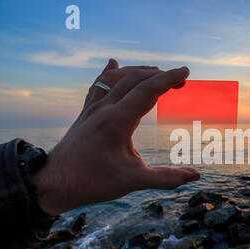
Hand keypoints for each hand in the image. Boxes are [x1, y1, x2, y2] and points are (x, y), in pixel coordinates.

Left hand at [32, 59, 199, 215]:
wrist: (54, 183)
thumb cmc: (92, 182)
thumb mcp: (133, 182)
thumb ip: (166, 178)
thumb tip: (195, 176)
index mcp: (117, 121)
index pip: (148, 90)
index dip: (169, 79)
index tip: (185, 71)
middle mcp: (104, 109)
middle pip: (134, 79)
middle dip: (159, 74)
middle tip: (180, 79)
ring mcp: (92, 109)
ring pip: (116, 78)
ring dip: (139, 71)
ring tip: (156, 73)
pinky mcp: (85, 113)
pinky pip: (98, 85)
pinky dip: (110, 73)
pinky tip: (113, 64)